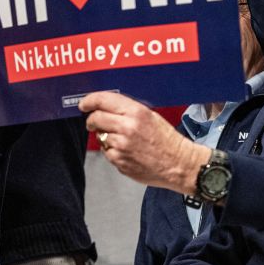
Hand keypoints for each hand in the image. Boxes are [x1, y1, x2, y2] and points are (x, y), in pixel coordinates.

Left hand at [80, 91, 209, 193]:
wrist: (179, 164)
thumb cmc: (167, 140)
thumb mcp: (150, 116)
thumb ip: (127, 111)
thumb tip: (104, 108)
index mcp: (136, 112)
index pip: (103, 100)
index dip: (89, 101)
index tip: (84, 104)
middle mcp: (127, 127)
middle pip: (95, 118)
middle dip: (92, 120)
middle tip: (93, 122)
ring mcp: (122, 145)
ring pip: (99, 136)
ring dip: (104, 137)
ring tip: (122, 140)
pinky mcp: (119, 161)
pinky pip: (106, 152)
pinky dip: (112, 151)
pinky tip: (126, 151)